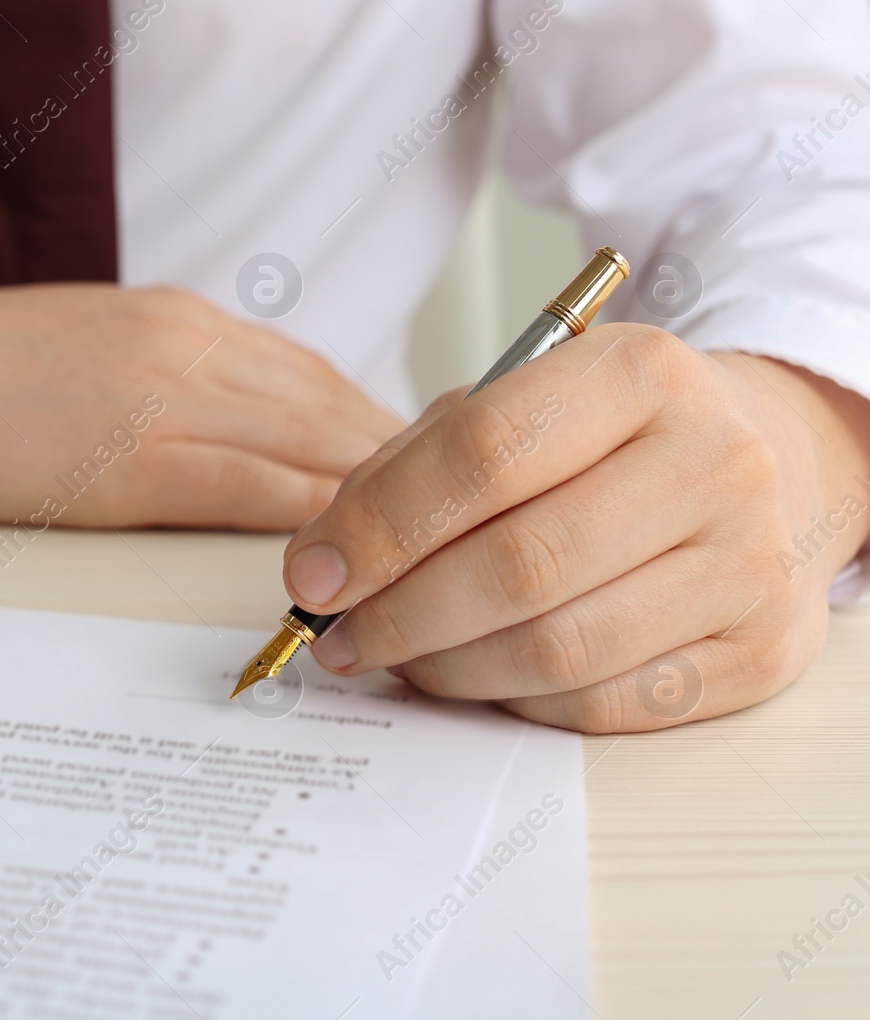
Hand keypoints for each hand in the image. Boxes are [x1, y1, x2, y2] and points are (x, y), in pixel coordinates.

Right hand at [0, 284, 403, 528]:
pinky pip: (249, 486)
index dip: (375, 426)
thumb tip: (231, 434)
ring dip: (376, 498)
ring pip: (308, 442)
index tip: (418, 473)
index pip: (310, 372)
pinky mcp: (131, 455)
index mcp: (179, 322)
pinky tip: (349, 556)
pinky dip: (310, 520)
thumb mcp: (90, 352)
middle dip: (403, 464)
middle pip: (331, 405)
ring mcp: (164, 395)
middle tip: (460, 516)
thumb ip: (168, 381)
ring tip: (428, 549)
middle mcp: (189, 345)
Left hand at [280, 324, 869, 732]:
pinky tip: (479, 674)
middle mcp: (713, 461)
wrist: (766, 463)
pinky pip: (603, 705)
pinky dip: (517, 701)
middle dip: (401, 616)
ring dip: (449, 669)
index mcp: (640, 373)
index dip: (380, 527)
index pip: (483, 455)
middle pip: (520, 566)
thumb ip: (410, 470)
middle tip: (340, 639)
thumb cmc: (607, 437)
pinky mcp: (760, 652)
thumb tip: (324, 567)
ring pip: (559, 650)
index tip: (312, 577)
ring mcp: (748, 563)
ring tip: (399, 657)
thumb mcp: (513, 404)